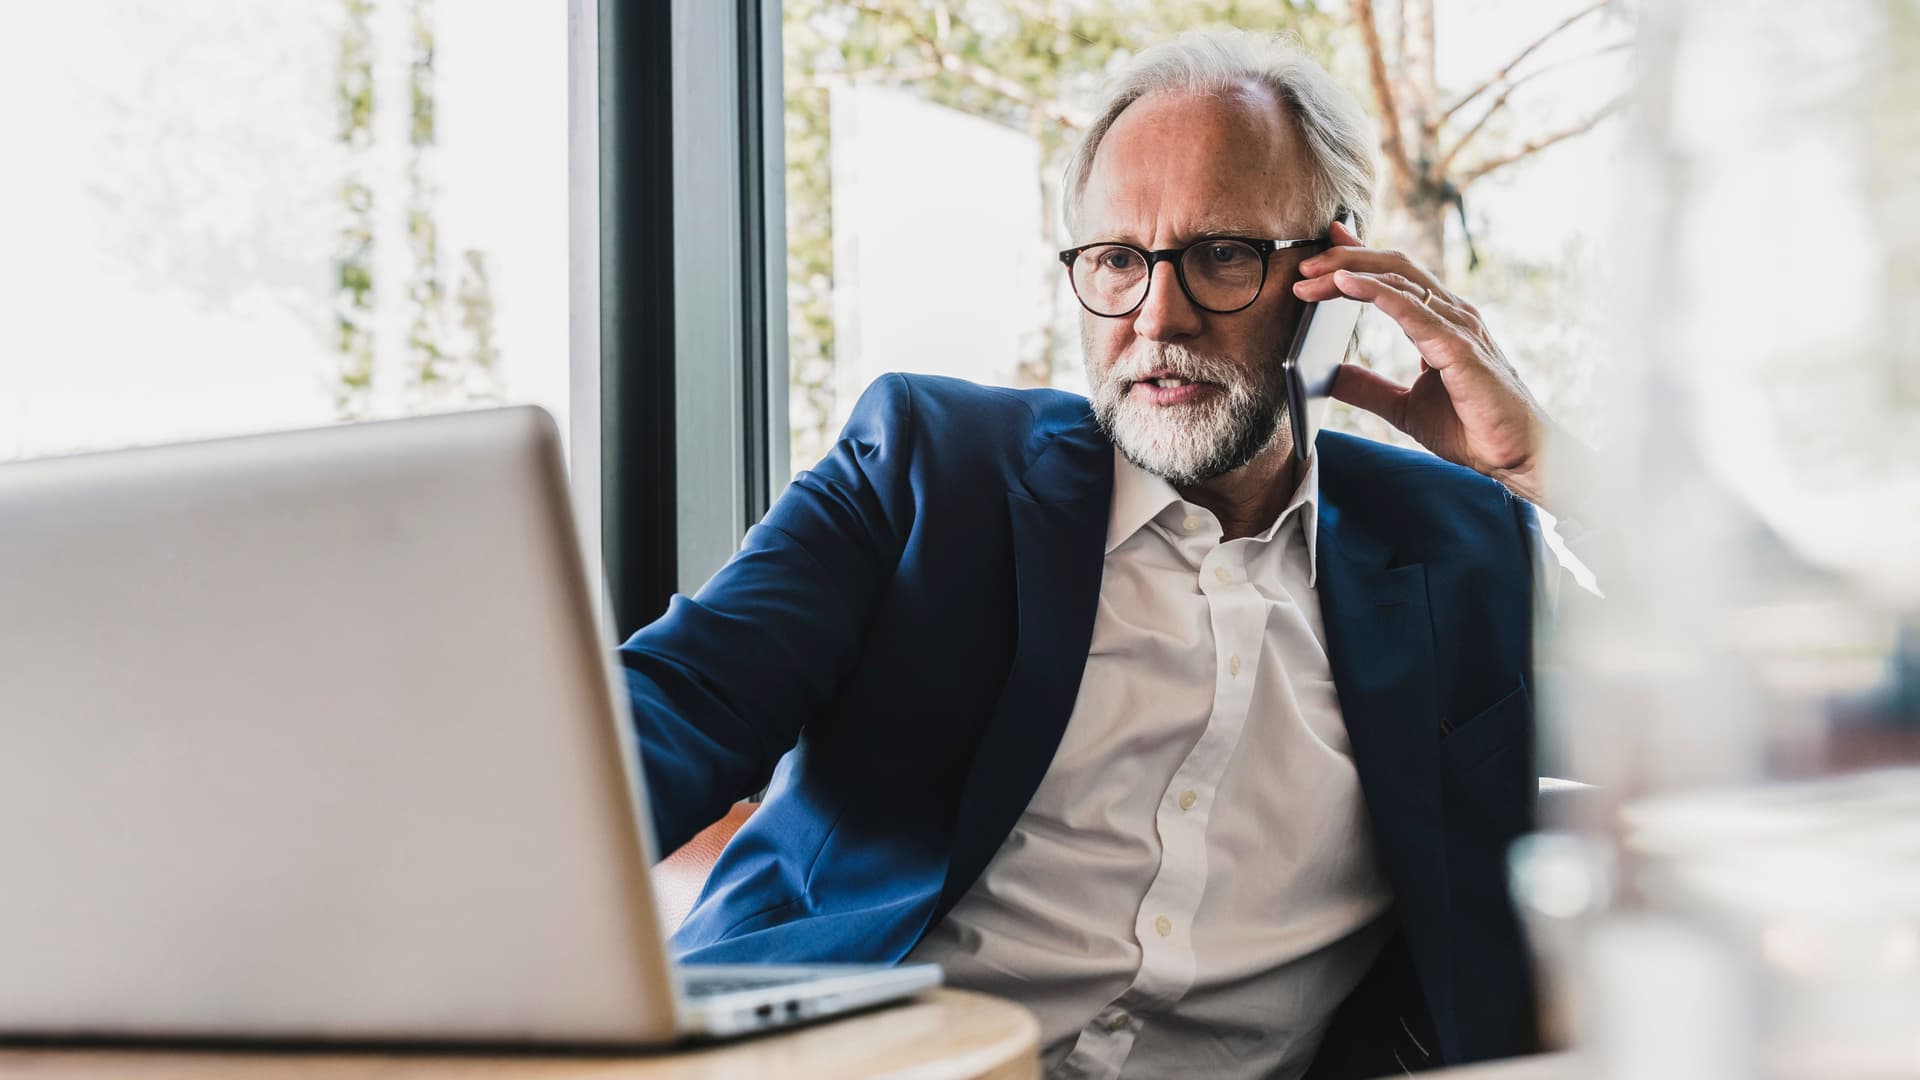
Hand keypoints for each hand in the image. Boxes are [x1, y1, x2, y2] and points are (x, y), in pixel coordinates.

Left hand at [1291, 220, 1555, 506]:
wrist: (1517, 457)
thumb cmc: (1474, 429)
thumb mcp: (1405, 407)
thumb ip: (1369, 389)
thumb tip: (1329, 375)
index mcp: (1440, 323)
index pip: (1396, 277)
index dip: (1360, 257)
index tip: (1324, 249)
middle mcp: (1451, 315)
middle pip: (1394, 268)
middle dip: (1346, 260)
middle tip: (1305, 269)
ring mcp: (1458, 327)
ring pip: (1399, 281)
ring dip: (1351, 274)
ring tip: (1312, 279)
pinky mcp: (1460, 348)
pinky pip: (1413, 310)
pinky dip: (1377, 292)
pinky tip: (1347, 285)